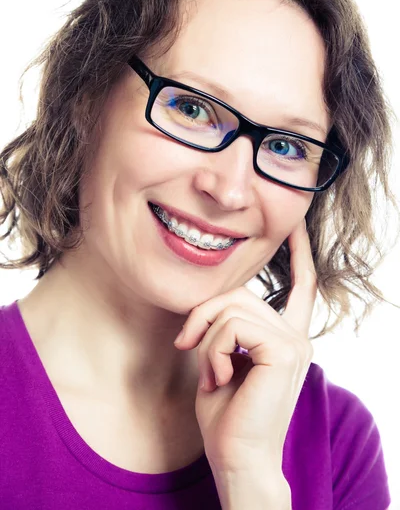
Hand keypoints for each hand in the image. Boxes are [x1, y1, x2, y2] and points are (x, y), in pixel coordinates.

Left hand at [174, 219, 316, 474]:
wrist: (237, 458)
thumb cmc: (226, 413)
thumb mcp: (222, 358)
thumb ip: (228, 325)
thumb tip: (217, 302)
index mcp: (286, 336)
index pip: (301, 284)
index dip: (298, 252)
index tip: (294, 224)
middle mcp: (296, 335)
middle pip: (241, 292)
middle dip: (204, 313)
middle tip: (186, 344)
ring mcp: (294, 342)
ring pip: (233, 306)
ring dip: (206, 337)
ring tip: (210, 371)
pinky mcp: (283, 350)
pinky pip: (233, 325)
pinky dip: (214, 348)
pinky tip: (219, 377)